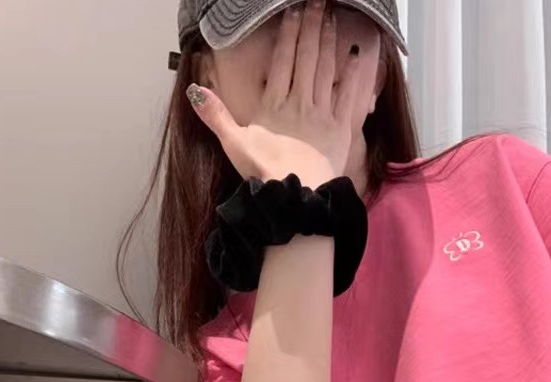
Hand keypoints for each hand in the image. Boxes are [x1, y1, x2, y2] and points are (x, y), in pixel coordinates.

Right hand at [187, 0, 366, 188]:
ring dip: (329, 42)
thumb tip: (195, 92)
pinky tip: (354, 56)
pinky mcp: (339, 128)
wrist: (297, 194)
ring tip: (332, 19)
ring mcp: (321, 113)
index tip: (294, 12)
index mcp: (274, 104)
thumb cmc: (266, 172)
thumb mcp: (234, 144)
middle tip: (319, 3)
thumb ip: (216, 115)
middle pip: (306, 57)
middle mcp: (299, 102)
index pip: (283, 60)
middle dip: (312, 27)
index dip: (289, 34)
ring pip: (325, 69)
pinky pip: (346, 95)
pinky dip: (350, 74)